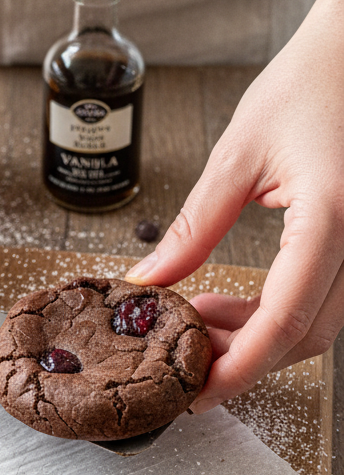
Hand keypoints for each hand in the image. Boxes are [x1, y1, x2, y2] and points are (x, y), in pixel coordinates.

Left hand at [125, 0, 343, 409]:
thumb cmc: (311, 82)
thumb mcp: (238, 152)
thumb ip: (194, 226)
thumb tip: (150, 282)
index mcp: (335, 218)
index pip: (286, 320)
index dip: (239, 366)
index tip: (196, 392)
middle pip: (304, 337)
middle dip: (240, 359)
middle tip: (182, 359)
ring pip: (316, 326)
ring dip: (255, 340)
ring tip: (196, 324)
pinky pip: (322, 300)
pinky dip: (275, 316)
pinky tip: (230, 305)